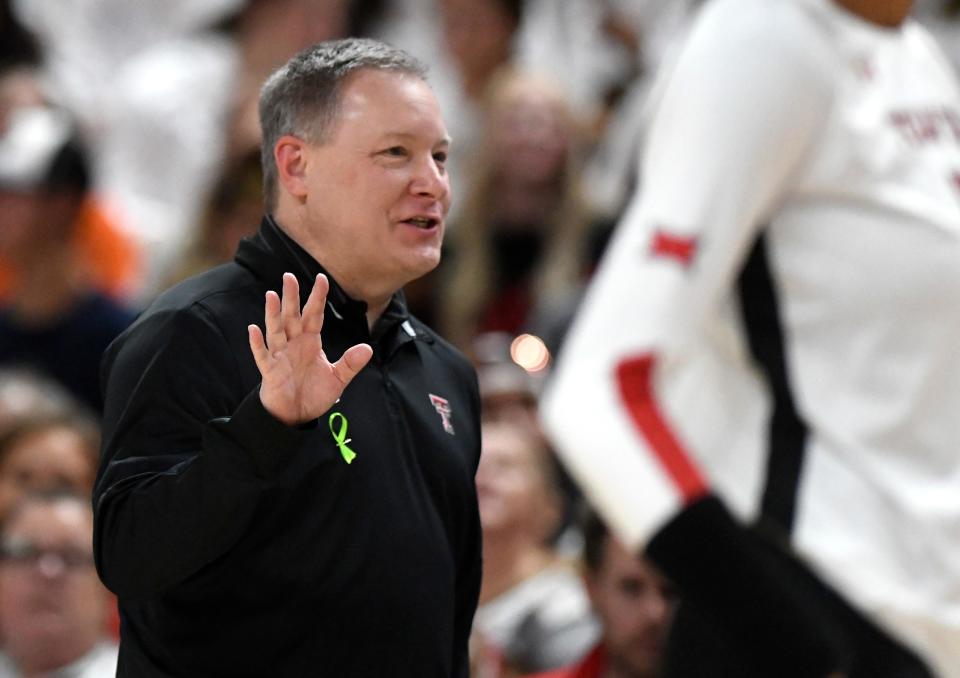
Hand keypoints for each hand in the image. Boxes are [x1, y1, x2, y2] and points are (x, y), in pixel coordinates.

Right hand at [248, 272, 372, 425]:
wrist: (297, 415)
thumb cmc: (314, 394)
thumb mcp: (337, 379)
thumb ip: (350, 363)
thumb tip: (367, 349)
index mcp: (310, 342)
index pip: (314, 315)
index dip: (317, 298)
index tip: (321, 278)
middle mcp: (294, 344)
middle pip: (292, 317)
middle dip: (292, 297)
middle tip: (289, 276)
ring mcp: (281, 356)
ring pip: (276, 331)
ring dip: (273, 314)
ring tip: (271, 295)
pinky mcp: (270, 371)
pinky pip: (263, 355)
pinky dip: (257, 344)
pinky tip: (253, 329)